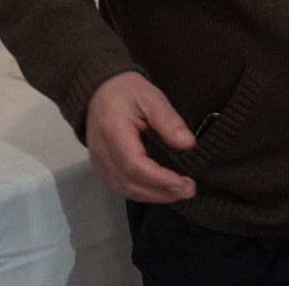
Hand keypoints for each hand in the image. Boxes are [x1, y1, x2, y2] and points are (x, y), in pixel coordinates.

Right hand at [85, 71, 197, 202]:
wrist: (98, 92)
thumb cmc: (126, 91)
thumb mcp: (151, 97)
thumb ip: (168, 121)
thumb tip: (188, 144)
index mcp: (113, 132)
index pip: (134, 164)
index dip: (159, 178)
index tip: (183, 182)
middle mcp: (102, 153)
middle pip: (130, 183)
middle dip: (161, 191)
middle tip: (189, 189)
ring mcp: (99, 163)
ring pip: (125, 190)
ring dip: (154, 196)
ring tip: (180, 192)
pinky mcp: (102, 168)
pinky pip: (121, 187)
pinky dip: (143, 193)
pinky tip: (162, 191)